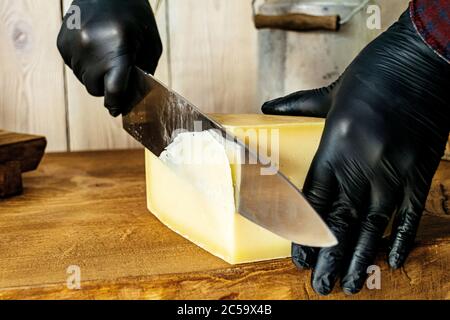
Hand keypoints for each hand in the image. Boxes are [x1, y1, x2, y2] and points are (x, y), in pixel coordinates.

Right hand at [57, 0, 161, 116]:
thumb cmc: (136, 19)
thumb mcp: (150, 46)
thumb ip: (142, 73)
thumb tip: (131, 98)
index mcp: (117, 48)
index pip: (113, 90)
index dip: (116, 104)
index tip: (117, 110)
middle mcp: (91, 47)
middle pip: (95, 88)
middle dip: (107, 86)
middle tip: (116, 75)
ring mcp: (73, 45)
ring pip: (83, 79)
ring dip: (95, 75)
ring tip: (105, 55)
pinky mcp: (62, 43)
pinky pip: (74, 68)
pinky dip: (85, 64)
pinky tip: (94, 48)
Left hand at [262, 10, 448, 294]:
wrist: (423, 60)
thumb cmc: (372, 74)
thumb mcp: (331, 91)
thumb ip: (297, 105)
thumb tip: (265, 107)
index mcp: (335, 145)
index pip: (314, 201)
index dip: (304, 234)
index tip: (299, 258)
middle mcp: (362, 163)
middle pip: (341, 220)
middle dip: (329, 258)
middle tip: (321, 287)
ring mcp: (394, 169)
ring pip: (373, 224)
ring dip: (361, 258)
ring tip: (350, 286)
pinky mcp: (421, 170)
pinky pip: (410, 212)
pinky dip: (402, 238)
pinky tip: (394, 261)